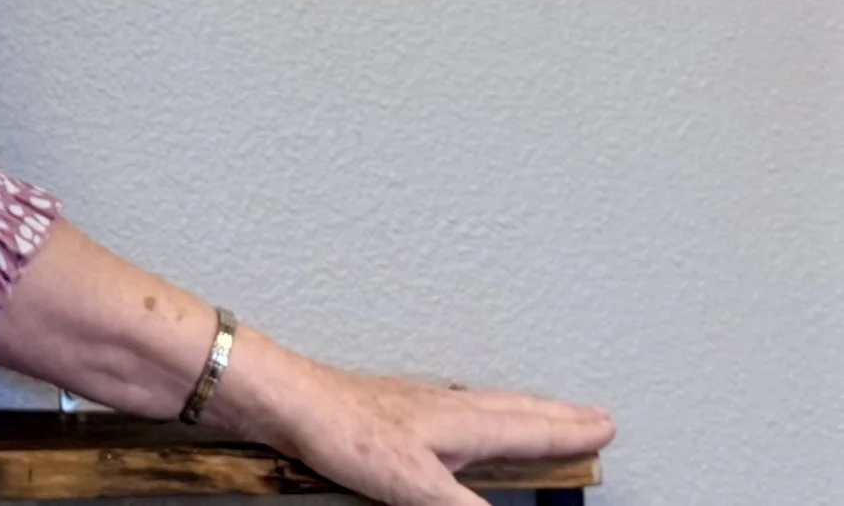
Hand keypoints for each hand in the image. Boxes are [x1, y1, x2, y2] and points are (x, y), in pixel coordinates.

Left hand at [207, 330, 615, 505]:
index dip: (566, 433)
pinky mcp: (383, 409)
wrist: (282, 401)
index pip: (526, 430)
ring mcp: (411, 404)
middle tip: (591, 415)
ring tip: (538, 414)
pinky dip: (472, 412)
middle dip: (554, 416)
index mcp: (458, 424)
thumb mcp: (416, 487)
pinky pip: (447, 408)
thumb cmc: (342, 433)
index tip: (605, 428)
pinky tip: (455, 420)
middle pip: (511, 411)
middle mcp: (441, 407)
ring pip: (481, 405)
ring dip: (518, 411)